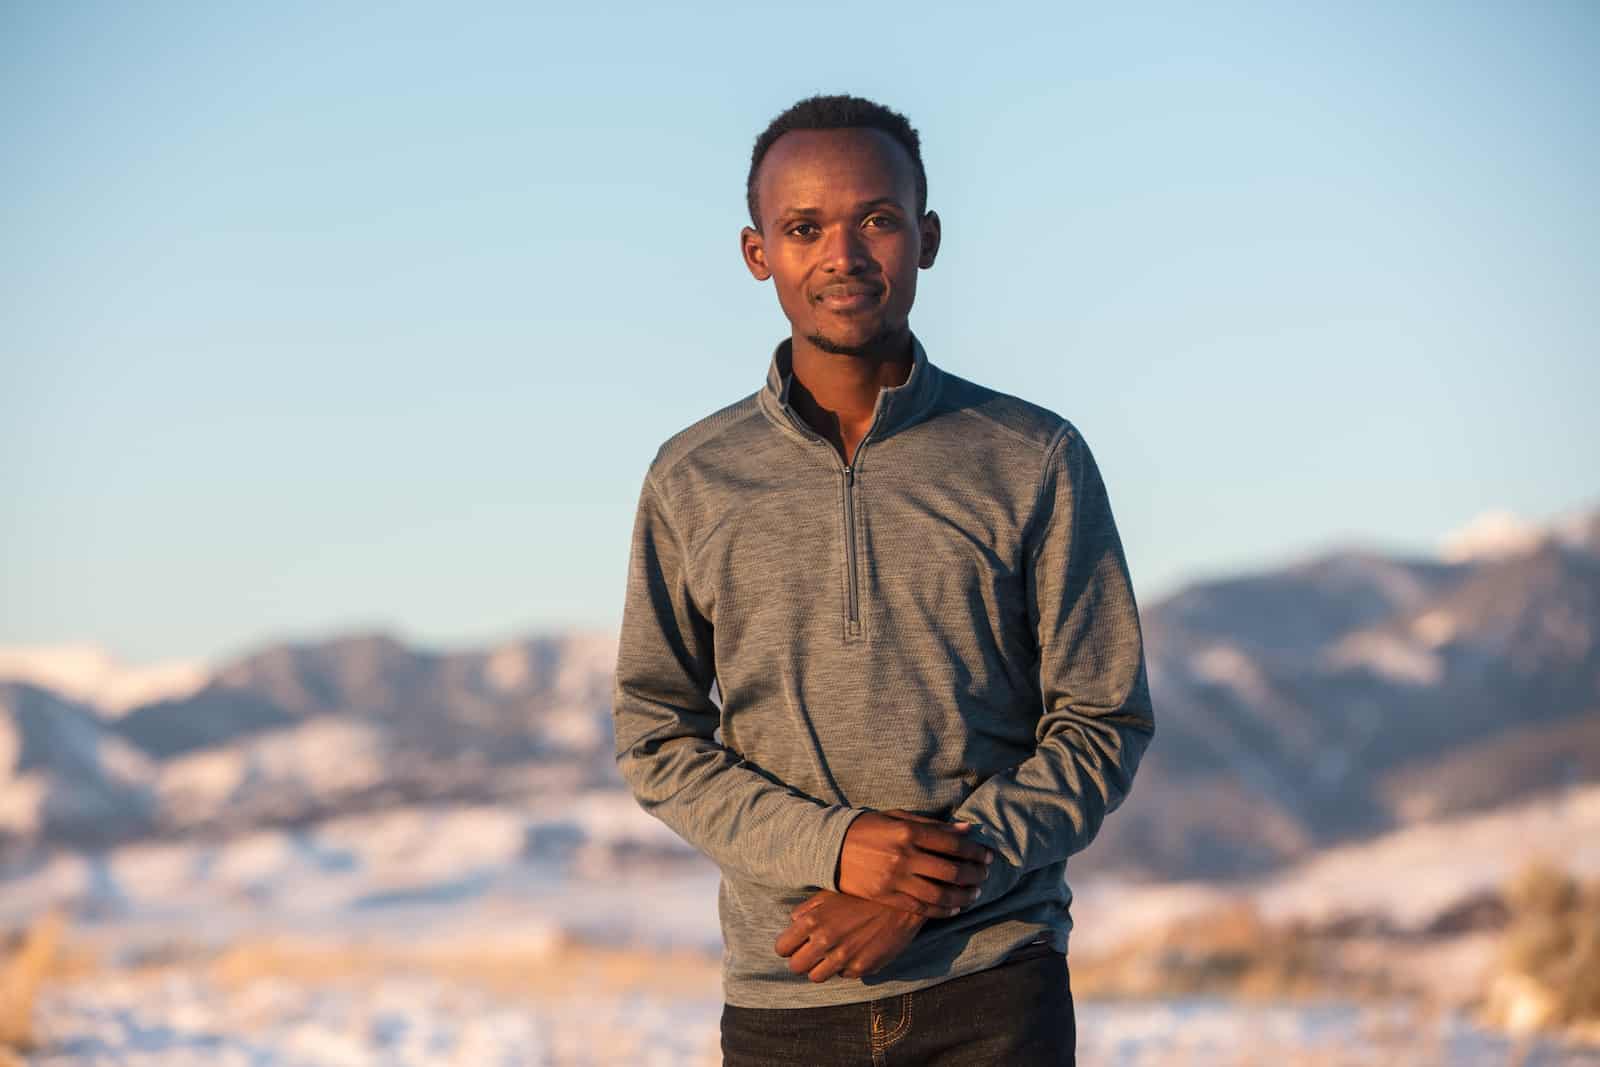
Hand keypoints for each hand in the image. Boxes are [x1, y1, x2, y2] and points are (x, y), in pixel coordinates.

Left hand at [775, 890, 923, 982]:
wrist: (900, 901)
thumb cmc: (862, 893)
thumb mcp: (830, 893)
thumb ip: (808, 909)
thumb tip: (793, 922)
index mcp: (812, 921)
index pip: (782, 948)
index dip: (788, 947)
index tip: (796, 944)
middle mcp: (824, 941)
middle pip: (796, 967)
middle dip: (802, 960)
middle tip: (812, 952)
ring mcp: (843, 957)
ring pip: (816, 977)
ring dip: (821, 967)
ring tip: (832, 953)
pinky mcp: (861, 968)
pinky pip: (843, 975)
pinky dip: (845, 967)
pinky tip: (854, 950)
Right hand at [836, 809, 992, 917]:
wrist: (830, 848)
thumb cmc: (867, 828)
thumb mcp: (897, 817)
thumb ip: (933, 825)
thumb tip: (966, 830)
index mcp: (908, 832)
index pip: (953, 844)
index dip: (975, 851)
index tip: (988, 856)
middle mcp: (904, 856)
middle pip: (951, 871)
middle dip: (974, 875)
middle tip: (985, 876)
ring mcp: (895, 879)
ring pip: (939, 893)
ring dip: (963, 896)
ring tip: (974, 894)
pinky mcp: (886, 897)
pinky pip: (921, 907)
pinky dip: (942, 910)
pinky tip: (954, 908)